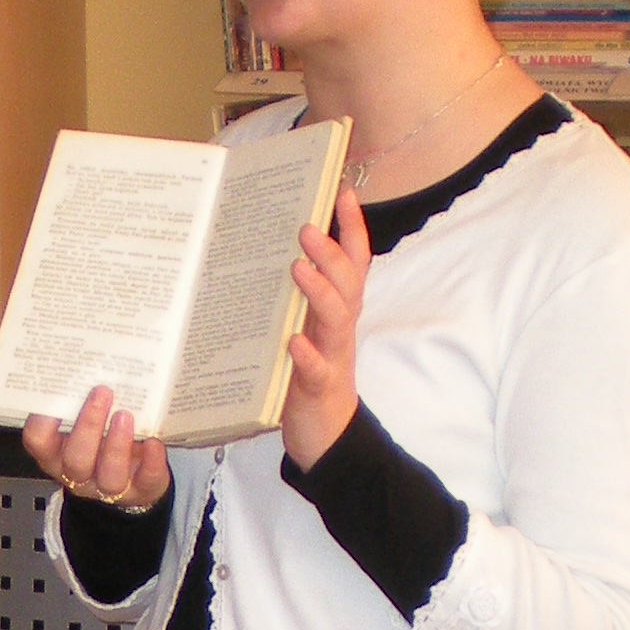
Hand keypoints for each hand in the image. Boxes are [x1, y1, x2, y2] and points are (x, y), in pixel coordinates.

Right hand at [20, 387, 168, 510]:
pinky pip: (145, 480)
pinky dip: (151, 461)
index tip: (56, 393)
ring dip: (116, 445)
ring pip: (108, 475)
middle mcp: (77, 472)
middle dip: (88, 426)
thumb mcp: (84, 418)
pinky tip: (154, 441)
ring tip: (126, 414)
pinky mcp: (140, 490)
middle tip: (103, 391)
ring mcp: (108, 486)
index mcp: (57, 451)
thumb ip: (80, 396)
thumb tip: (90, 348)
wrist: (134, 472)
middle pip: (75, 459)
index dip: (41, 422)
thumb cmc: (102, 434)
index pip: (38, 441)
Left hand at [281, 185, 370, 471]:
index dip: (352, 229)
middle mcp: (338, 329)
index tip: (342, 192)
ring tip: (299, 268)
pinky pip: (317, 370)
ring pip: (337, 320)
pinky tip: (294, 341)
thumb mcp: (305, 328)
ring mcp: (331, 358)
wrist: (325, 437)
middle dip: (331, 253)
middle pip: (347, 284)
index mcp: (335, 312)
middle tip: (306, 226)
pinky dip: (308, 355)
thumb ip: (298, 296)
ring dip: (320, 292)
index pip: (353, 263)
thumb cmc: (308, 376)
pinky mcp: (317, 390)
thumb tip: (275, 251)